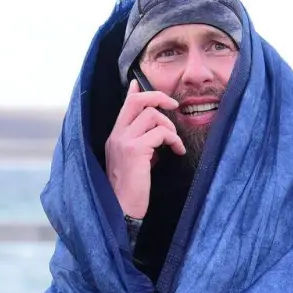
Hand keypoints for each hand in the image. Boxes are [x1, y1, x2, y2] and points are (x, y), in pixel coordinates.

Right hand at [104, 79, 184, 218]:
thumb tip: (158, 134)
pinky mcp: (135, 150)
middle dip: (158, 97)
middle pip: (137, 101)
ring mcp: (124, 141)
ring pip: (152, 115)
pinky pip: (161, 133)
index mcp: (115, 137)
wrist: (121, 209)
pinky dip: (174, 140)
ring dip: (170, 127)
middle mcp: (117, 135)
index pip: (124, 106)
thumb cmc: (130, 191)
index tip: (137, 83)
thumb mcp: (134, 162)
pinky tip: (177, 151)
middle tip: (174, 105)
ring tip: (175, 143)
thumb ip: (142, 145)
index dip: (133, 92)